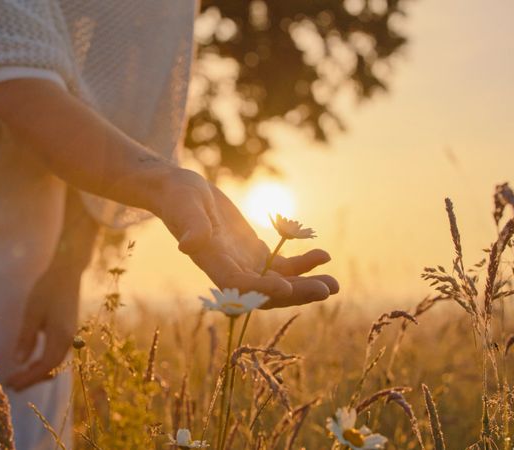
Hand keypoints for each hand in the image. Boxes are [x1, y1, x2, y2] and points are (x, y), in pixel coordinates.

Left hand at [4, 189, 97, 390]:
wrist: (67, 273)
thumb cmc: (47, 289)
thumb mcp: (32, 312)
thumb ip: (26, 337)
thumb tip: (19, 361)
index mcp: (60, 335)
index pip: (44, 366)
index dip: (28, 377)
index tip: (11, 383)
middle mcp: (69, 339)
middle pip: (51, 368)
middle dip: (31, 379)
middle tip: (12, 385)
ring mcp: (70, 336)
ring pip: (55, 363)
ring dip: (38, 372)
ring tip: (19, 377)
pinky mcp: (68, 331)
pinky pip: (57, 354)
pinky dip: (44, 363)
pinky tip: (32, 362)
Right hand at [153, 170, 338, 306]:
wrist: (179, 192)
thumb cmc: (179, 196)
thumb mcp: (185, 207)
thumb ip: (191, 226)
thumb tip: (188, 246)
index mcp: (212, 262)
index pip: (239, 284)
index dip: (262, 288)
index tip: (287, 286)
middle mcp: (229, 270)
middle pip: (265, 292)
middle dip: (297, 292)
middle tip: (327, 289)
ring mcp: (244, 263)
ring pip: (279, 282)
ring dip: (306, 284)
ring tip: (334, 284)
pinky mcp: (254, 253)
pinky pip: (282, 266)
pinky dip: (303, 264)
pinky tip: (323, 257)